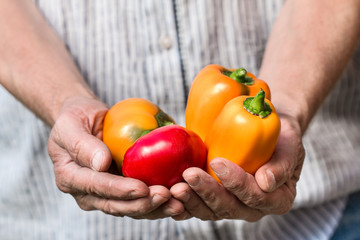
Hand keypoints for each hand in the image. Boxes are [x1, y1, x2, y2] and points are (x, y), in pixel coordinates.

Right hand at [48, 96, 183, 218]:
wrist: (84, 120)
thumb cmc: (75, 118)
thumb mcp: (71, 124)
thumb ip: (82, 145)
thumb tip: (100, 164)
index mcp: (69, 177)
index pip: (96, 187)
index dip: (119, 190)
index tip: (141, 188)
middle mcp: (85, 192)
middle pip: (115, 204)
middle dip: (142, 204)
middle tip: (166, 196)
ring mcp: (103, 194)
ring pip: (130, 208)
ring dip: (154, 208)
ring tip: (176, 203)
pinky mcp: (120, 190)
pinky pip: (138, 200)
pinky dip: (156, 202)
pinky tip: (175, 199)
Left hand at [171, 115, 304, 220]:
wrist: (263, 131)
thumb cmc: (280, 138)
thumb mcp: (290, 146)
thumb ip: (282, 164)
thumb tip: (266, 182)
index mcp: (276, 199)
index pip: (256, 197)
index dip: (237, 184)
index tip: (219, 162)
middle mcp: (252, 207)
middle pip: (230, 208)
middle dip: (208, 192)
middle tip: (189, 175)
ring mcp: (231, 204)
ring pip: (210, 211)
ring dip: (192, 200)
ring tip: (175, 187)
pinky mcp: (213, 198)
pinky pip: (197, 206)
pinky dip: (183, 204)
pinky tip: (170, 196)